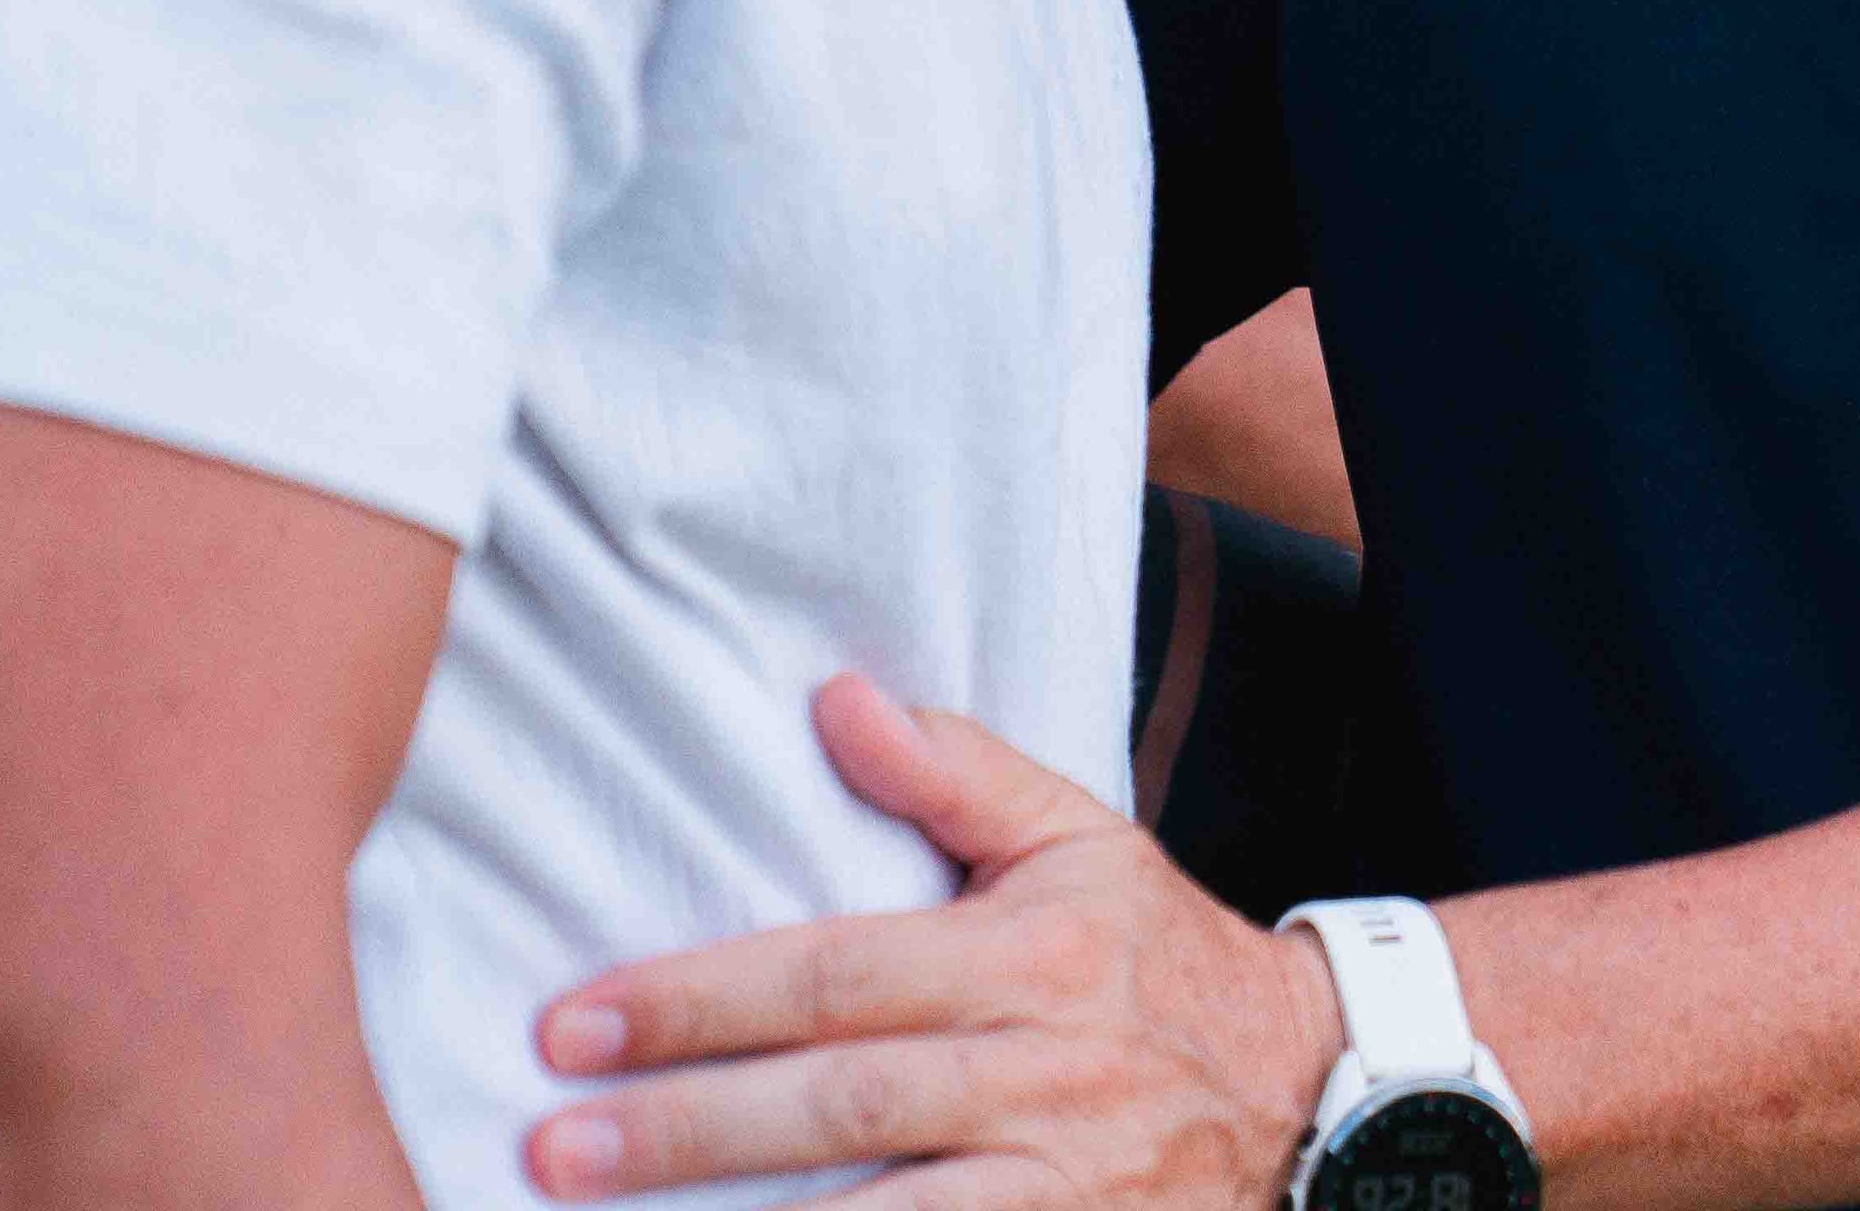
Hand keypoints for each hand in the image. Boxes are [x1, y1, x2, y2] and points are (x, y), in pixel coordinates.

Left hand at [526, 674, 1340, 1206]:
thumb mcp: (1083, 841)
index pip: (842, 973)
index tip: (572, 1020)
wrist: (1312, 1083)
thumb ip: (957, 773)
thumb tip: (833, 697)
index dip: (703, 998)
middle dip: (686, 1127)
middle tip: (546, 1145)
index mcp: (1037, 951)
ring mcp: (1061, 1183)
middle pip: (844, 1103)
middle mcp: (1045, 1069)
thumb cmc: (1157, 956)